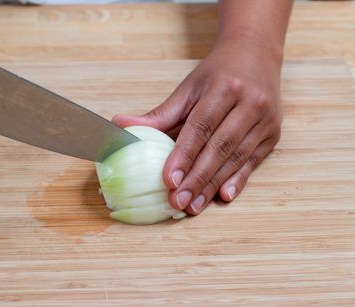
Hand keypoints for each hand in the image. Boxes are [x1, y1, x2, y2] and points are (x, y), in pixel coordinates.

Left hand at [113, 41, 282, 214]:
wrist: (255, 55)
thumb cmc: (217, 74)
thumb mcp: (188, 89)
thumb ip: (159, 114)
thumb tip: (120, 125)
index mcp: (224, 87)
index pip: (200, 127)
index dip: (184, 155)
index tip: (168, 180)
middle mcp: (250, 103)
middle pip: (220, 147)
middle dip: (197, 178)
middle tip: (177, 201)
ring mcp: (265, 119)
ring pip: (236, 158)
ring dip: (213, 185)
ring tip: (193, 205)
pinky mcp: (273, 134)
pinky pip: (253, 162)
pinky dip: (237, 181)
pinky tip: (223, 196)